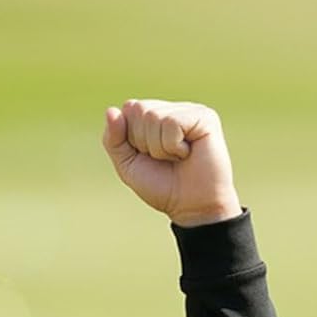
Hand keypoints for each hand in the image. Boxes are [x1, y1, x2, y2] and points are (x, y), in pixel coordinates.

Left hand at [102, 99, 241, 226]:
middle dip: (143, 142)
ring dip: (159, 147)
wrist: (191, 207)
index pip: (128, 109)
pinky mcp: (205, 117)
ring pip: (154, 116)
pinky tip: (187, 153)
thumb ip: (114, 139)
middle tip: (164, 158)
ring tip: (176, 158)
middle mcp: (173, 109)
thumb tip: (111, 110)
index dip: (131, 139)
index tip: (148, 156)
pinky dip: (173, 146)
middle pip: (139, 109)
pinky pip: (171, 122)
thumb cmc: (162, 186)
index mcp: (155, 116)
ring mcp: (190, 111)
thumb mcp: (127, 165)